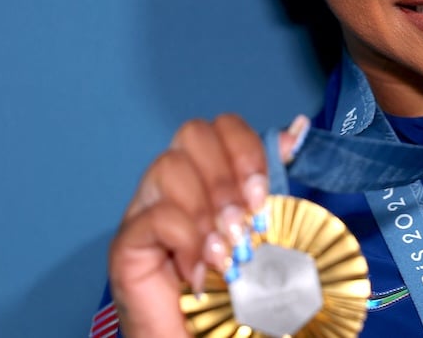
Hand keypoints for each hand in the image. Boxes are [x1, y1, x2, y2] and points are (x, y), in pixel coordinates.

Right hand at [108, 113, 309, 337]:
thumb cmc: (235, 295)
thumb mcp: (265, 232)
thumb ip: (273, 184)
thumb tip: (296, 131)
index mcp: (206, 178)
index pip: (220, 127)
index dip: (246, 150)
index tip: (263, 194)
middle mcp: (172, 188)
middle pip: (192, 134)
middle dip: (227, 176)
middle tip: (245, 222)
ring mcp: (144, 213)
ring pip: (169, 167)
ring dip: (207, 210)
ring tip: (225, 253)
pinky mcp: (126, 247)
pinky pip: (153, 217)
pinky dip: (186, 241)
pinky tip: (201, 272)